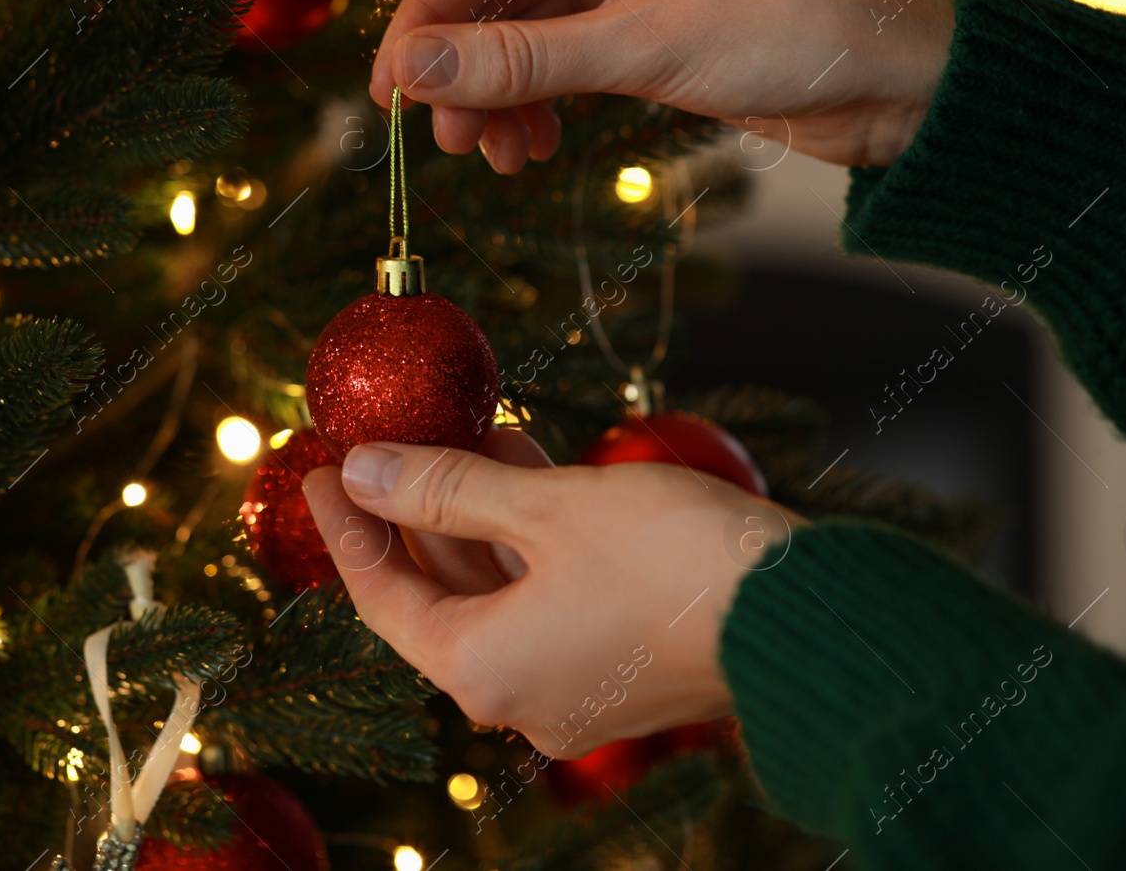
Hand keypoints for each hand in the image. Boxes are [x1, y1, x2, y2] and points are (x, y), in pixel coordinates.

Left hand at [302, 430, 796, 757]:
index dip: (349, 527)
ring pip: (503, 591)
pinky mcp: (623, 665)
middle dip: (420, 510)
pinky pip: (551, 597)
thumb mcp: (548, 508)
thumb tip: (364, 471)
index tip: (321, 470)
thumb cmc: (673, 560)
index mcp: (484, 670)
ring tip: (468, 431)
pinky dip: (533, 539)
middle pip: (443, 594)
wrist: (804, 613)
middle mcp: (522, 695)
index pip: (384, 597)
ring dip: (482, 513)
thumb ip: (445, 487)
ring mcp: (576, 686)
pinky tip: (529, 466)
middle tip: (393, 441)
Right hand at [371, 0, 953, 171]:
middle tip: (443, 140)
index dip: (426, 19)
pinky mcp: (647, 17)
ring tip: (498, 157)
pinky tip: (536, 145)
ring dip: (504, 95)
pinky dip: (544, 100)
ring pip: (529, 30)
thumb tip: (410, 73)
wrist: (892, 77)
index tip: (388, 89)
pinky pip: (566, 55)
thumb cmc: (785, 28)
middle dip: (468, 68)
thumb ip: (518, 61)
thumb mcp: (639, 46)